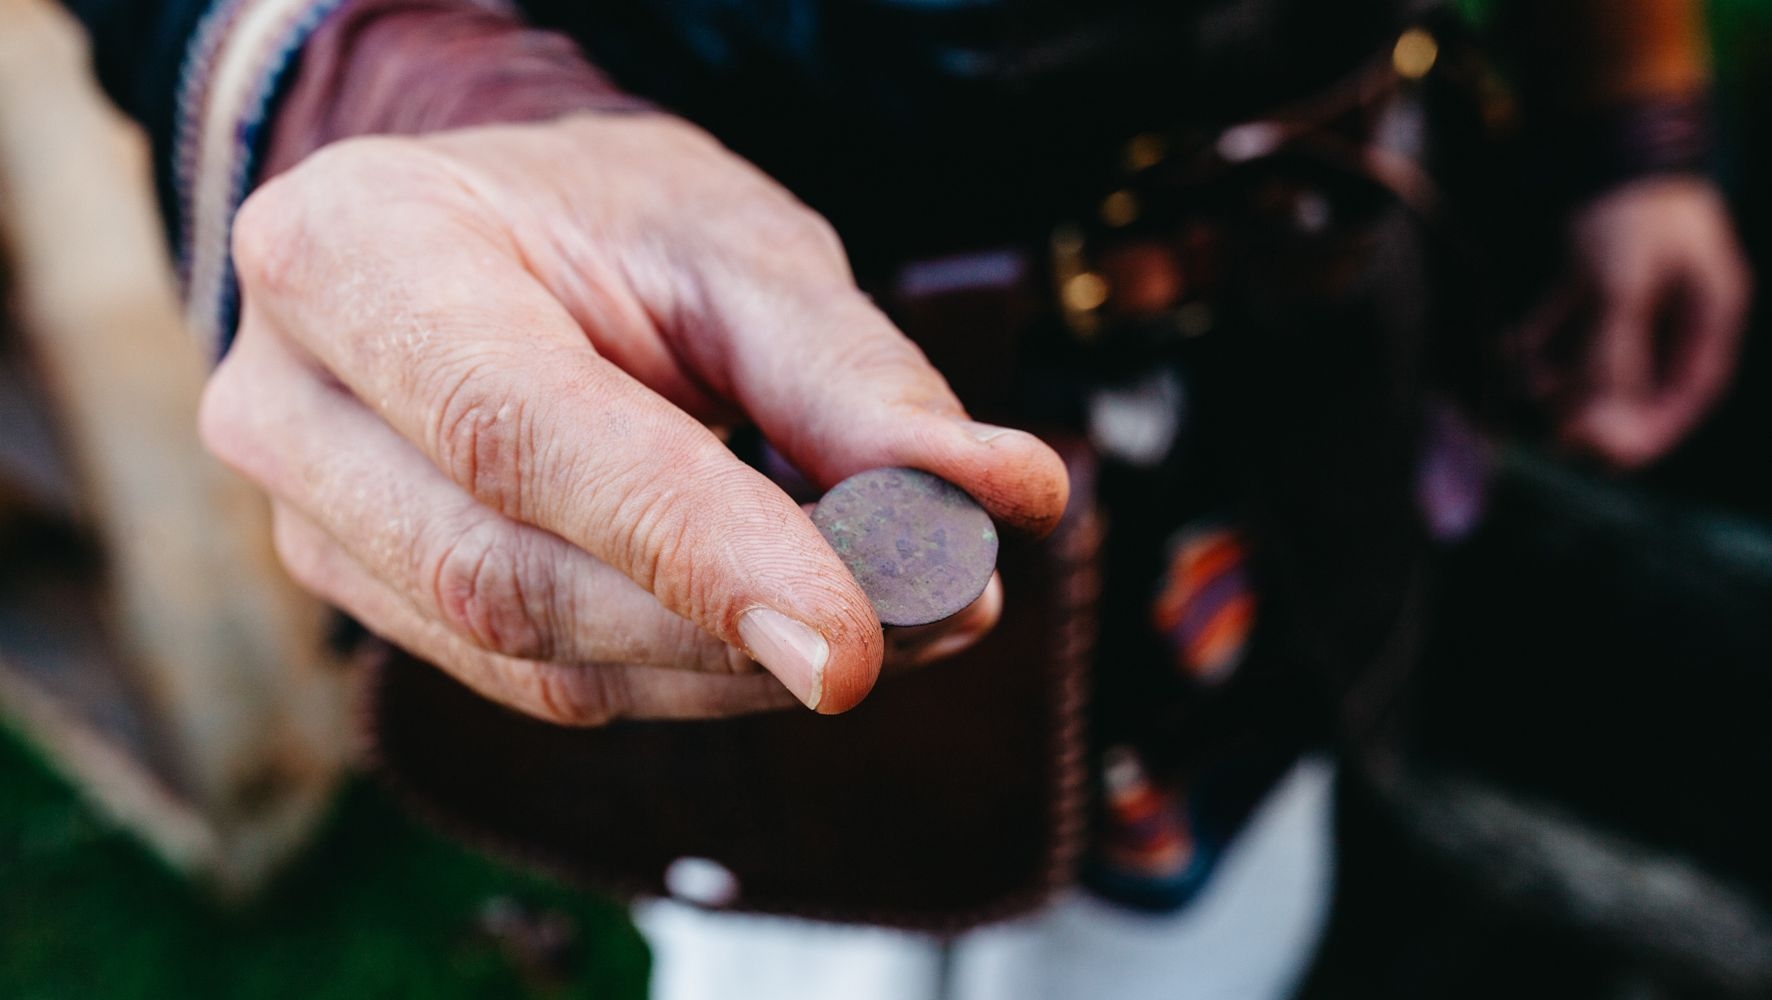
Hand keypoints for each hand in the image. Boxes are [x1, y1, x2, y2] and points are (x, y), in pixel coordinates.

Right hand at [200, 112, 1067, 724]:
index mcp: (350, 254)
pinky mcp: (379, 603)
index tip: (856, 638)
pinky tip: (798, 632)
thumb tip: (1001, 495)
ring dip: (733, 668)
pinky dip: (694, 675)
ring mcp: (314, 522)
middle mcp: (292, 405)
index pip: (515, 432)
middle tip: (932, 620)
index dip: (691, 547)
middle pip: (505, 578)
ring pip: (530, 659)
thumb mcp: (736, 248)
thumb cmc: (607, 217)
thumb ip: (852, 377)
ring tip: (903, 617)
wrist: (494, 240)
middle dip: (730, 629)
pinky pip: (545, 685)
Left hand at [1518, 177, 1751, 467]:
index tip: (1612, 459)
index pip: (1688, 393)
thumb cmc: (1632, 212)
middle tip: (1560, 437)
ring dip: (1563, 377)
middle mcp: (1676, 312)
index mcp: (1708, 315)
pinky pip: (1568, 324)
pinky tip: (1508, 352)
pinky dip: (1541, 340)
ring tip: (1526, 387)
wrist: (1607, 139)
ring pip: (1600, 356)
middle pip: (1641, 381)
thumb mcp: (1622, 286)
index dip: (1653, 432)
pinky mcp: (1594, 279)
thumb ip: (1611, 351)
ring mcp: (1636, 296)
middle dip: (1599, 411)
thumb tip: (1592, 414)